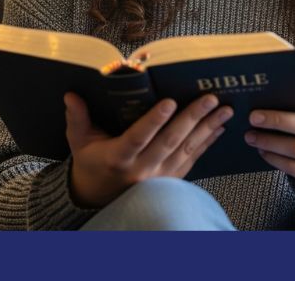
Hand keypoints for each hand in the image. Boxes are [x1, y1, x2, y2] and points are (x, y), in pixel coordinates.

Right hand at [64, 92, 232, 207]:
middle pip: (170, 142)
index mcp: (118, 157)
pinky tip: (219, 128)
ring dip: (207, 129)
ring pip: (185, 150)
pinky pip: (191, 160)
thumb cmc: (89, 163)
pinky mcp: (170, 181)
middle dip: (192, 118)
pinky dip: (206, 143)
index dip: (154, 120)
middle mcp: (141, 170)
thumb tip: (71, 94)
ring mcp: (158, 178)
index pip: (138, 137)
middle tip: (210, 98)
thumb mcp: (78, 141)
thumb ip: (77, 117)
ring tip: (224, 110)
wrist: (97, 199)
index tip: (170, 102)